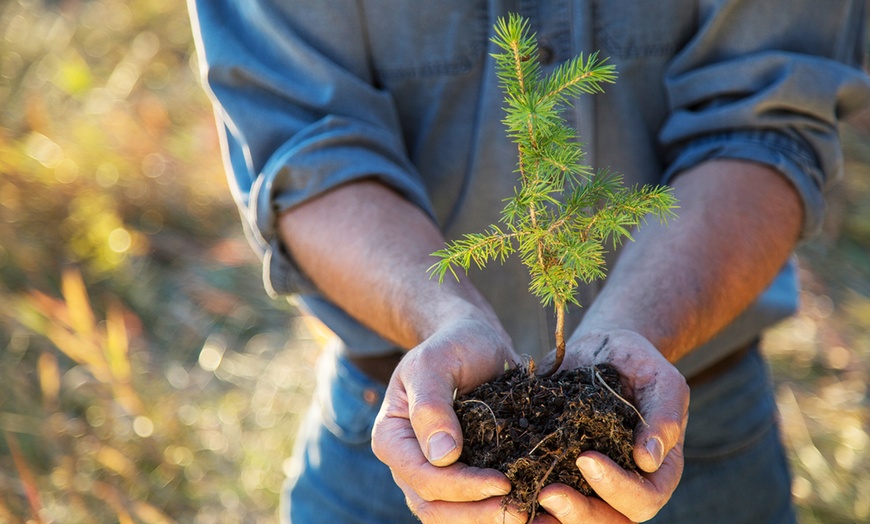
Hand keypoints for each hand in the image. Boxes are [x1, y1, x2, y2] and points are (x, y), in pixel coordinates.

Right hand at [371, 318, 528, 522]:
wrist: (472, 341)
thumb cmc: (450, 345)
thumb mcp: (434, 363)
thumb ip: (431, 406)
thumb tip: (442, 456)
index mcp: (392, 438)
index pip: (423, 477)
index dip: (461, 486)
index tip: (502, 483)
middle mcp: (408, 464)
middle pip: (435, 508)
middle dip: (478, 515)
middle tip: (522, 512)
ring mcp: (434, 473)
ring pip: (454, 516)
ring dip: (490, 521)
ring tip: (530, 517)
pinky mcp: (462, 475)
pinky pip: (475, 506)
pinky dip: (499, 512)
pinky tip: (535, 513)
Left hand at [536, 329, 688, 522]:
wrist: (602, 349)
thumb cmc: (638, 362)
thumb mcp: (660, 379)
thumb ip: (663, 416)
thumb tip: (648, 459)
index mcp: (657, 471)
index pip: (644, 498)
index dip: (617, 488)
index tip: (586, 459)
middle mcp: (624, 485)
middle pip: (608, 521)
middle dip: (578, 513)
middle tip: (548, 494)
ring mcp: (591, 483)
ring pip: (575, 517)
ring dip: (551, 517)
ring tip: (523, 503)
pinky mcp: (560, 470)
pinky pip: (546, 494)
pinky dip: (527, 499)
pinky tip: (507, 492)